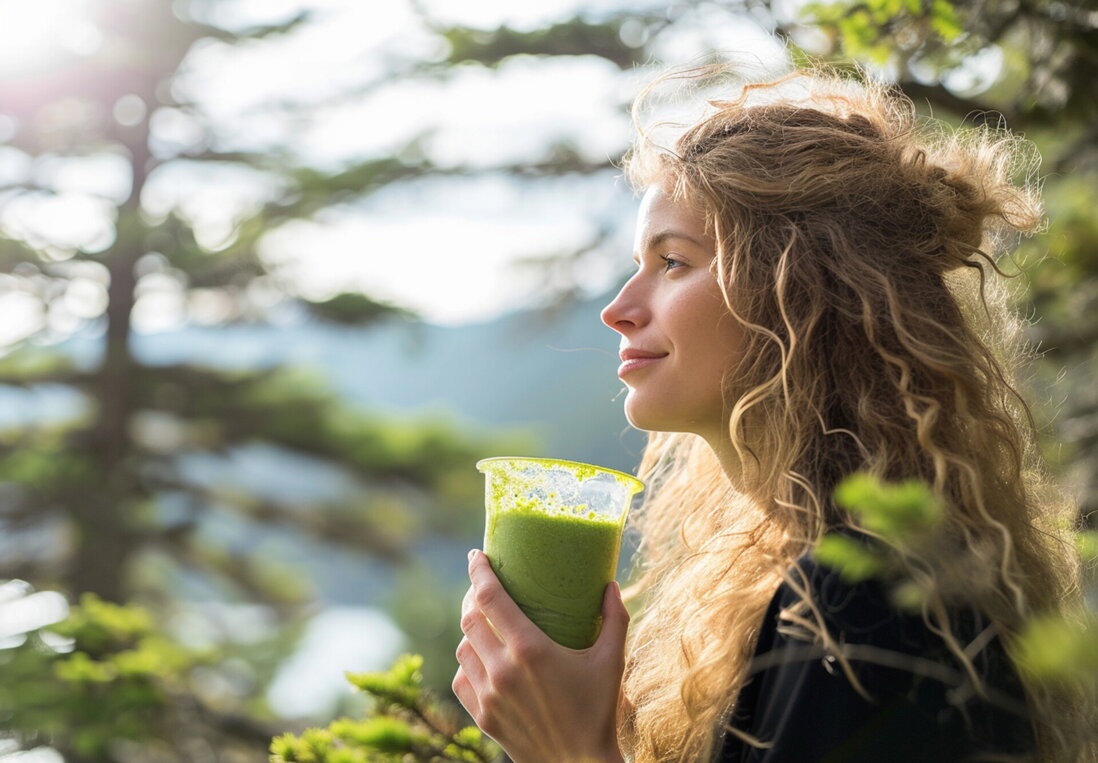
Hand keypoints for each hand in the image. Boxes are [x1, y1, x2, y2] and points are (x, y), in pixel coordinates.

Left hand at [452, 549, 628, 762]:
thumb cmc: (599, 712)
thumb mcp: (612, 661)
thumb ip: (613, 618)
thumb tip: (609, 583)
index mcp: (530, 650)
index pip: (489, 598)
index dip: (478, 572)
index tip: (476, 555)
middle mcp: (502, 670)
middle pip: (469, 618)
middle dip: (472, 595)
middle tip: (483, 585)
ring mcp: (488, 695)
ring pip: (462, 648)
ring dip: (470, 629)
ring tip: (484, 620)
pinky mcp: (482, 717)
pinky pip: (460, 678)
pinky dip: (466, 663)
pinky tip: (481, 658)